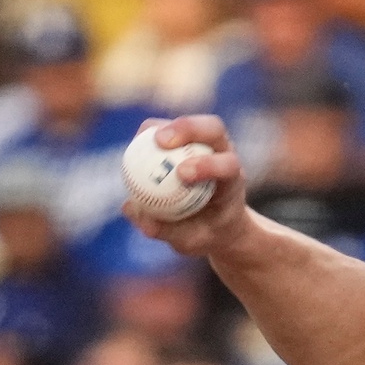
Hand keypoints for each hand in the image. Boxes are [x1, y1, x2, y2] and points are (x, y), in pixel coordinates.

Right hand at [122, 114, 250, 258]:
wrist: (216, 225)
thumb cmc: (206, 233)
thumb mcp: (191, 240)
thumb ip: (164, 229)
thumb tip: (132, 210)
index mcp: (232, 181)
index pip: (228, 165)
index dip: (207, 165)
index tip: (182, 174)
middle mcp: (224, 155)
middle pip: (213, 128)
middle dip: (189, 129)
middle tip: (161, 141)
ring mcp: (206, 144)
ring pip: (190, 124)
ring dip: (166, 126)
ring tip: (144, 139)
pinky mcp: (186, 141)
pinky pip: (167, 130)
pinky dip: (150, 134)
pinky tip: (135, 147)